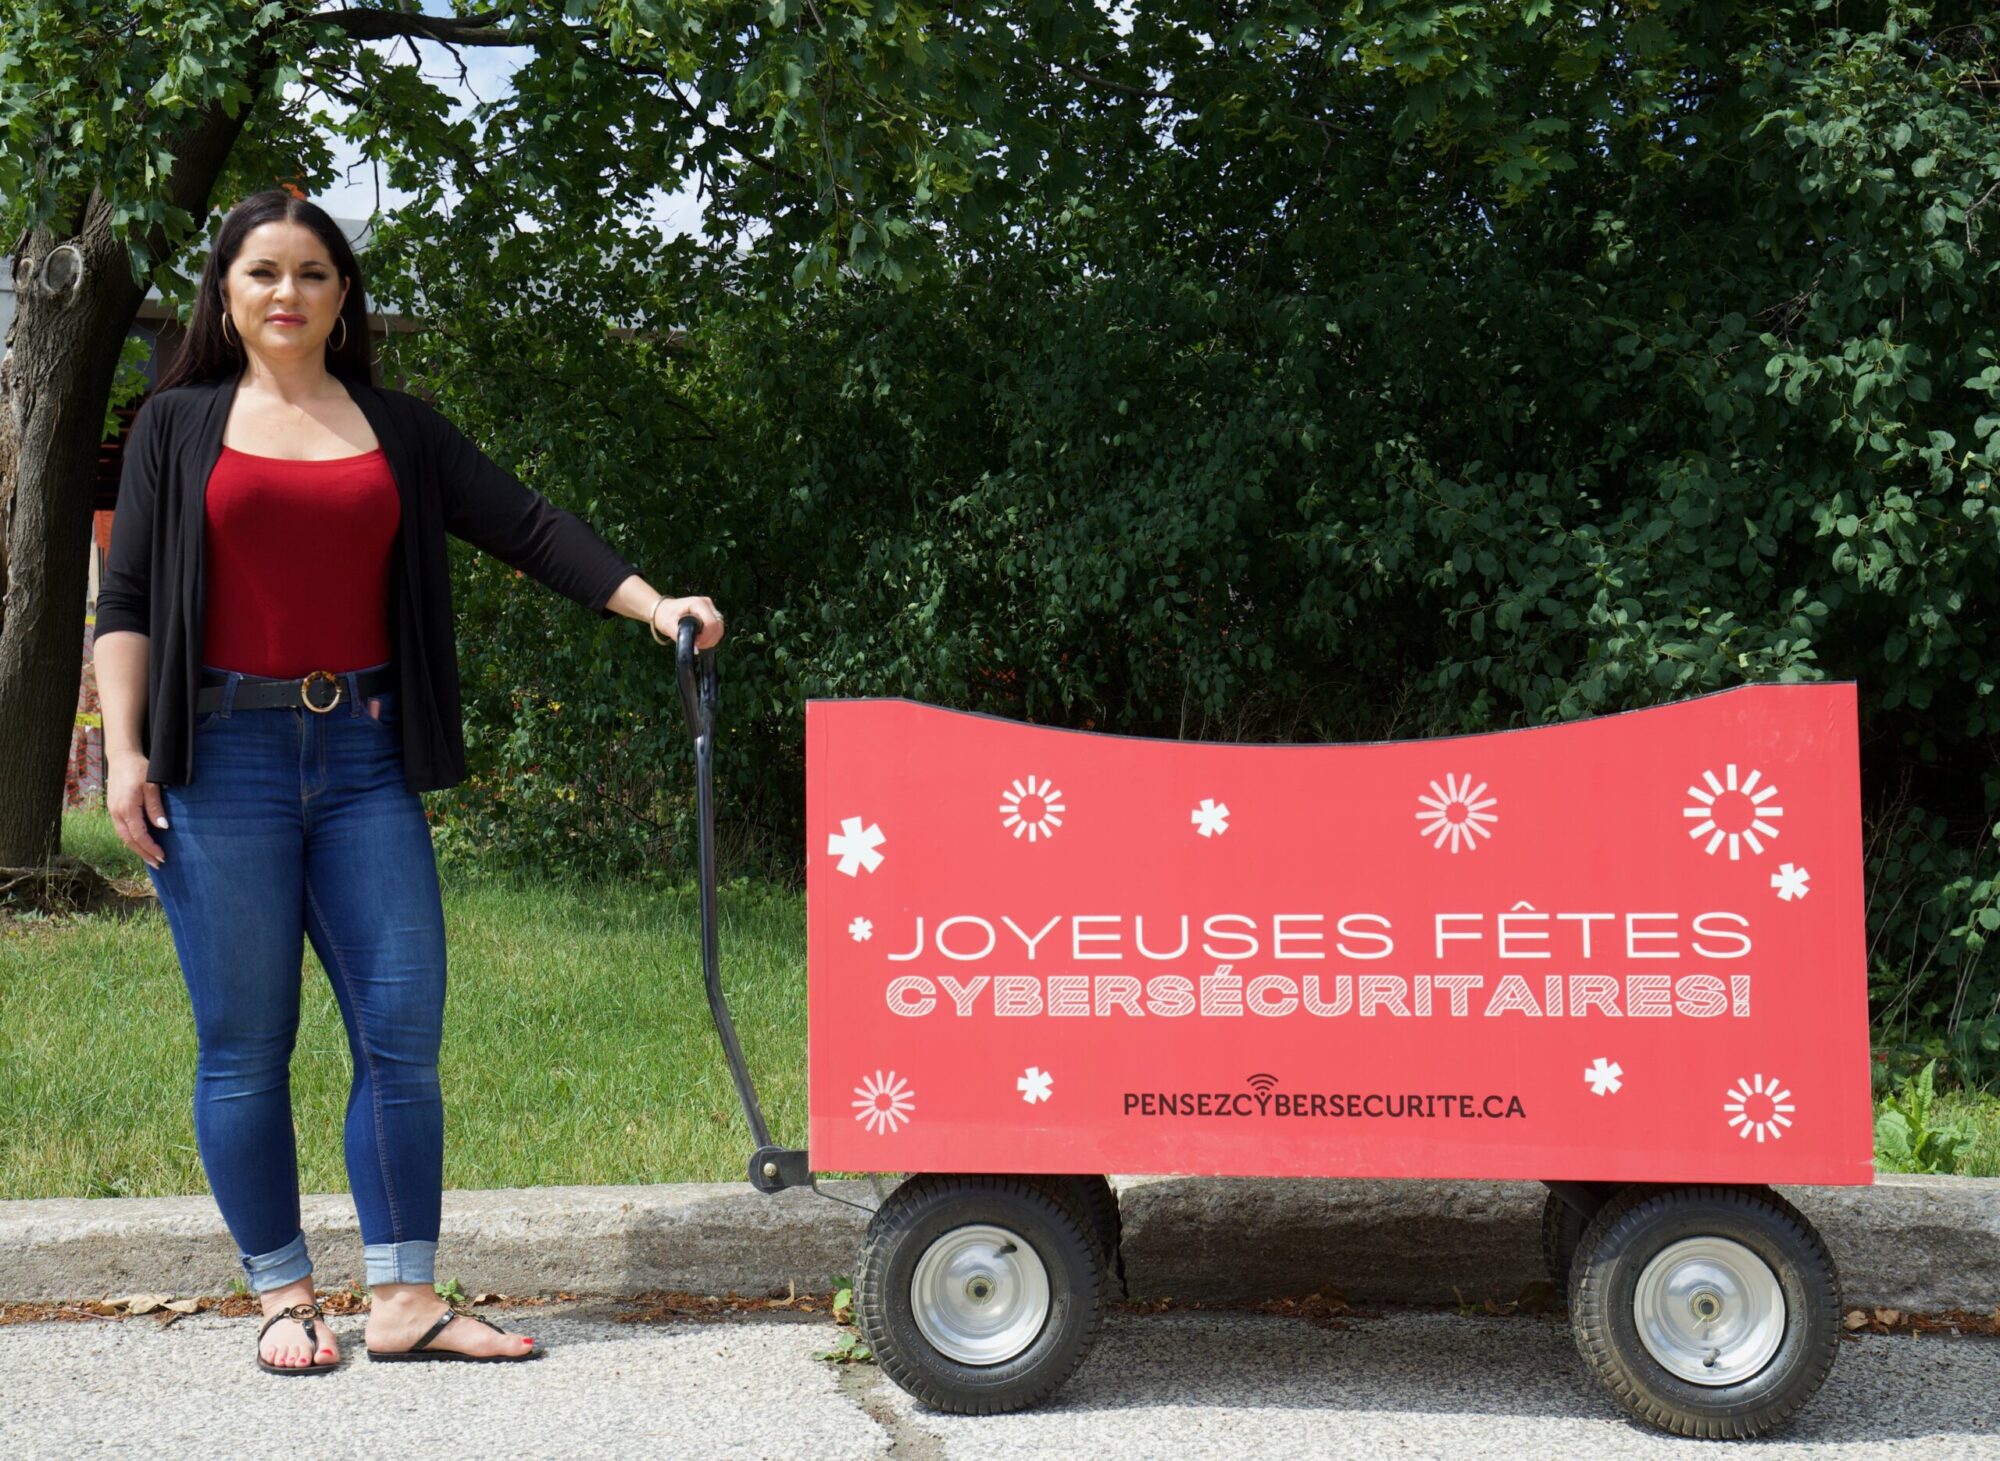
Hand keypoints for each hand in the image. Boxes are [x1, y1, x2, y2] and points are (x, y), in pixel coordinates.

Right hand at [107, 750, 167, 869]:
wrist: (122, 757)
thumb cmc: (139, 769)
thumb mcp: (152, 786)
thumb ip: (155, 807)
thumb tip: (163, 827)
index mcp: (127, 808)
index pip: (139, 835)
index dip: (150, 847)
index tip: (163, 856)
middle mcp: (117, 813)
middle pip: (129, 840)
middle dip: (144, 853)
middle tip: (158, 864)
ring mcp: (113, 811)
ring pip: (124, 836)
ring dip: (137, 849)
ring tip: (150, 858)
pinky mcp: (114, 809)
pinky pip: (121, 829)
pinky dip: (131, 840)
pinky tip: (140, 844)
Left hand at [653, 594, 724, 649]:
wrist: (663, 610)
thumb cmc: (664, 616)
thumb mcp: (668, 626)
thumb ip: (681, 638)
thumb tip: (696, 650)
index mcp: (697, 603)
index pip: (711, 622)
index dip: (706, 636)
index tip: (695, 642)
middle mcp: (707, 604)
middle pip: (718, 626)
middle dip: (709, 639)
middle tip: (696, 644)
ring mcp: (711, 608)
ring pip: (719, 628)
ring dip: (711, 639)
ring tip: (698, 643)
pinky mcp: (711, 614)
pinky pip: (717, 628)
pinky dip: (712, 637)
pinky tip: (701, 640)